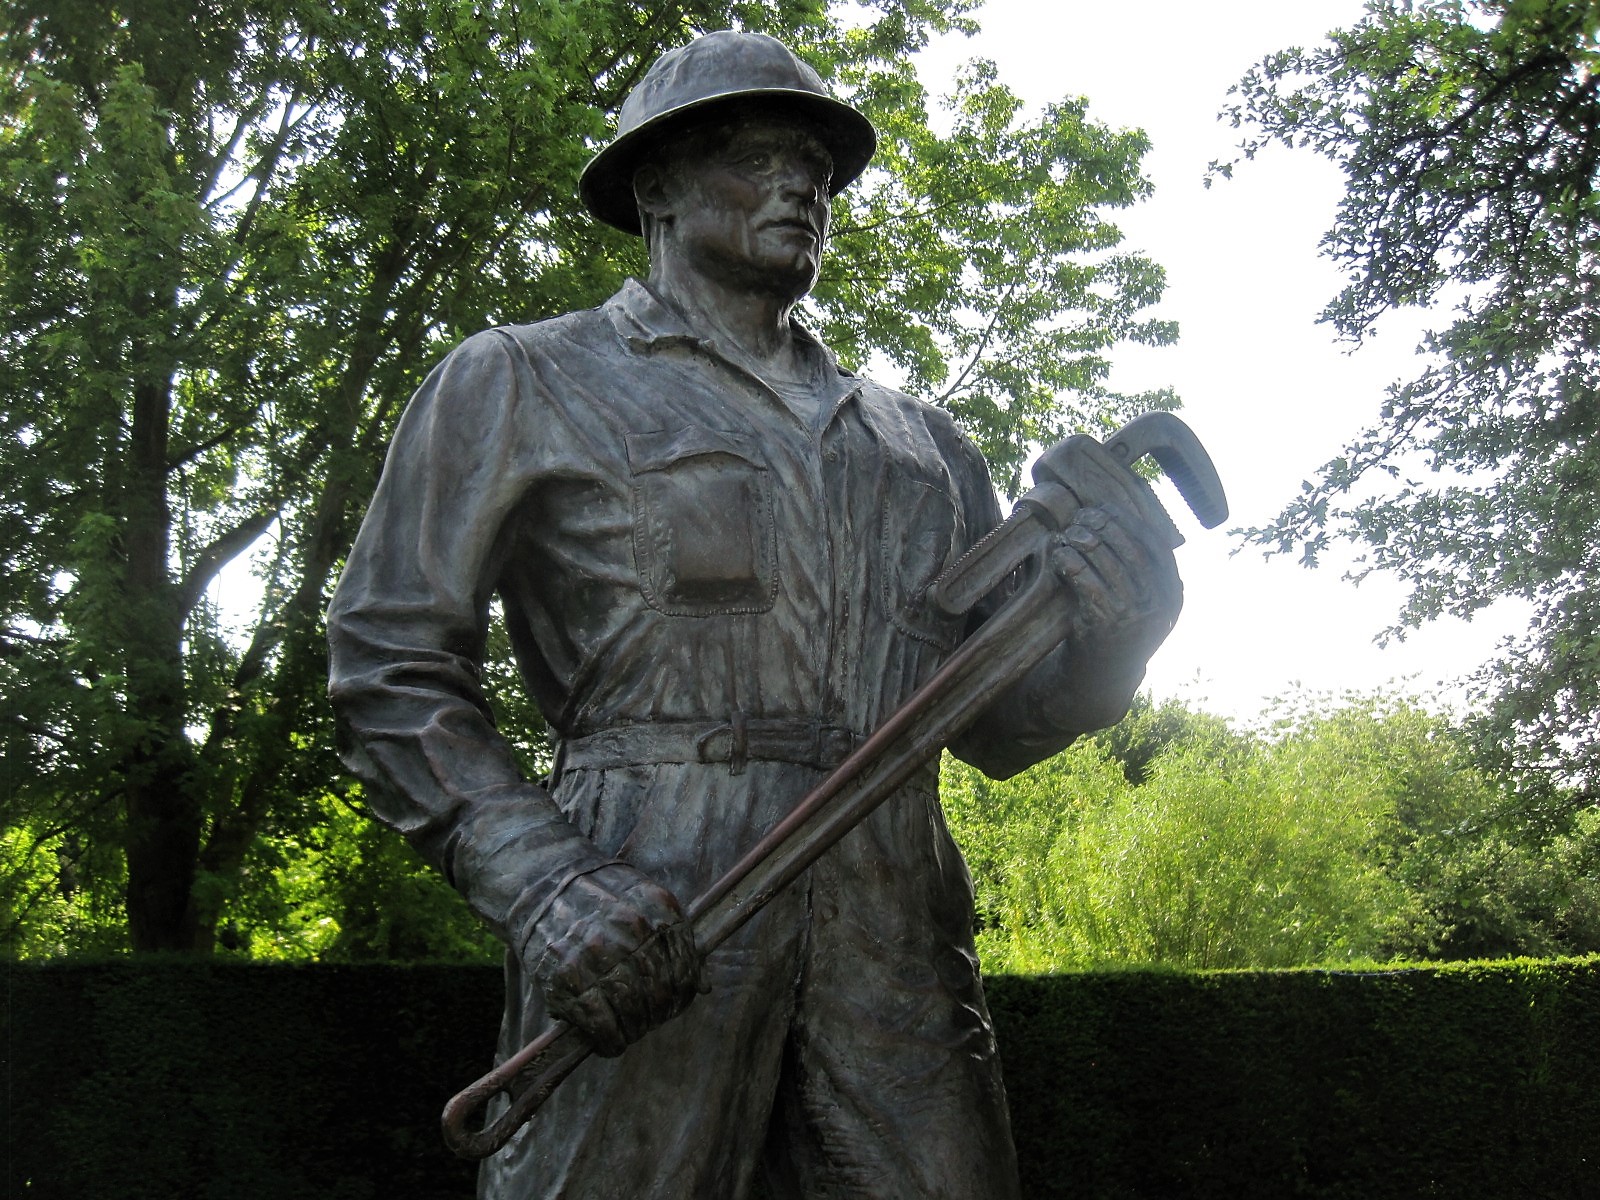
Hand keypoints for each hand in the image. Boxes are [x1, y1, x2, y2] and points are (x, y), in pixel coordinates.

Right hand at [524, 863, 703, 1056]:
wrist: (542, 880)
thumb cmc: (598, 892)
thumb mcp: (643, 899)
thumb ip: (673, 938)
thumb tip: (702, 985)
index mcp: (657, 908)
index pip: (686, 967)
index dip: (683, 994)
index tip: (675, 1004)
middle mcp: (632, 930)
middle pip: (661, 992)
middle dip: (659, 1015)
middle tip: (650, 1021)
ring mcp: (599, 955)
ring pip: (634, 1012)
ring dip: (636, 1031)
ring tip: (630, 1033)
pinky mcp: (569, 978)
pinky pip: (602, 1023)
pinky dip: (610, 1042)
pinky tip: (610, 1043)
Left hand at [1052, 501, 1181, 663]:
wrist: (1104, 676)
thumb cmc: (1120, 628)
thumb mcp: (1146, 602)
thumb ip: (1145, 570)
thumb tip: (1122, 519)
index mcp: (1173, 593)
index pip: (1156, 545)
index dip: (1130, 521)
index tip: (1106, 508)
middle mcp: (1158, 602)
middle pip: (1130, 549)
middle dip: (1103, 526)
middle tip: (1081, 517)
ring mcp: (1133, 613)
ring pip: (1106, 561)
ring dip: (1082, 541)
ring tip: (1067, 533)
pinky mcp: (1105, 622)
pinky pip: (1085, 580)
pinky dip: (1070, 562)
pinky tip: (1059, 556)